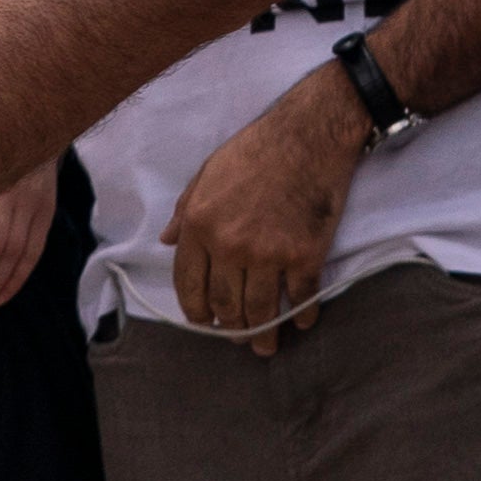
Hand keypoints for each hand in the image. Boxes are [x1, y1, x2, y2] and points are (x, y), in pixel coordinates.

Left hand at [168, 68, 363, 349]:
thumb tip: (169, 241)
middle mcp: (230, 245)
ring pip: (260, 309)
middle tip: (236, 338)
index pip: (189, 284)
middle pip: (225, 304)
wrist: (311, 133)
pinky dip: (300, 314)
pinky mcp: (304, 255)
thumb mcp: (208, 172)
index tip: (204, 322)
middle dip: (229, 328)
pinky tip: (300, 321)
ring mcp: (268, 254)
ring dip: (262, 334)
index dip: (196, 311)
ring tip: (265, 346)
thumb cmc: (257, 148)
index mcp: (200, 224)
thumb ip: (186, 210)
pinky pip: (300, 296)